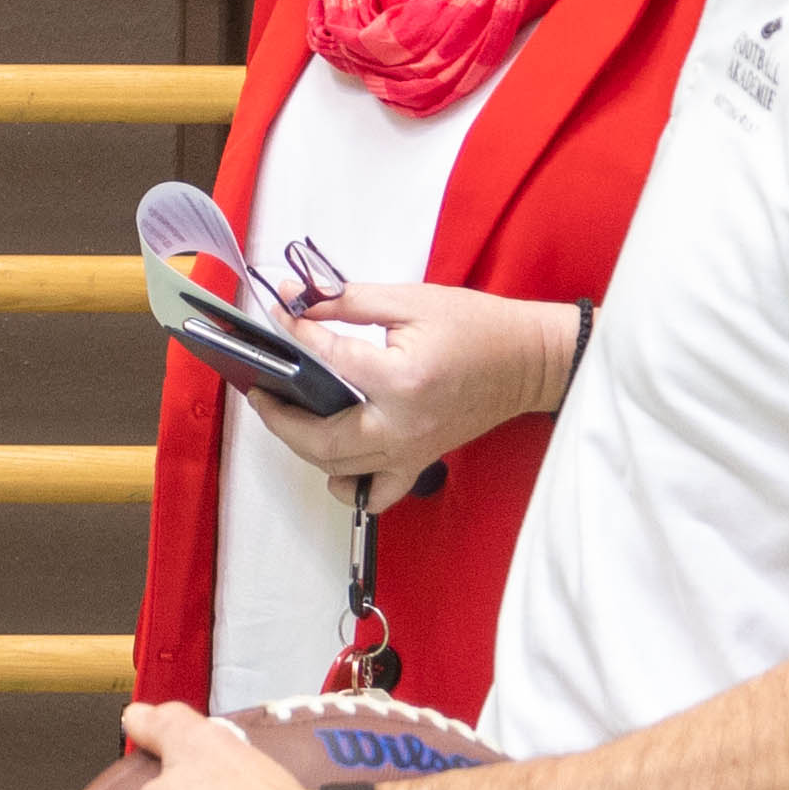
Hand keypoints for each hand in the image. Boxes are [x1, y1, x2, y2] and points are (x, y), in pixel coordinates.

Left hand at [232, 279, 584, 488]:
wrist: (528, 360)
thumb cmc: (477, 328)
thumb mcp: (410, 301)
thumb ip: (348, 300)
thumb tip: (299, 296)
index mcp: (400, 379)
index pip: (326, 360)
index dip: (294, 335)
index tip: (277, 316)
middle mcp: (402, 425)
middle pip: (318, 439)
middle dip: (277, 417)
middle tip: (260, 390)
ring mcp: (410, 451)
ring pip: (337, 467)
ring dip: (301, 446)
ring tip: (287, 416)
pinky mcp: (419, 462)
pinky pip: (374, 493)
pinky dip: (347, 484)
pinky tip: (333, 459)